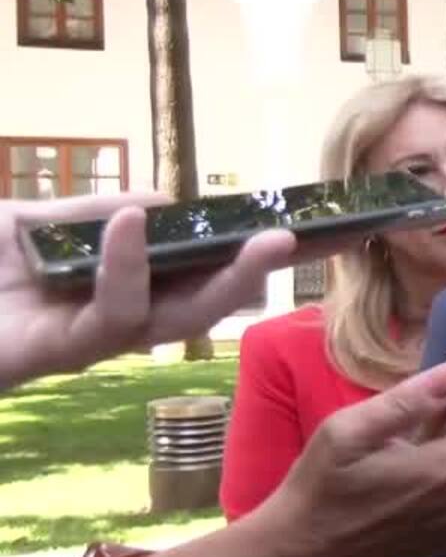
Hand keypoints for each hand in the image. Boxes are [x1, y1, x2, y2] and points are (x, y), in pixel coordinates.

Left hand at [0, 195, 307, 389]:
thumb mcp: (21, 223)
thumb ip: (83, 215)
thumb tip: (161, 203)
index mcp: (108, 289)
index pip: (191, 274)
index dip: (243, 255)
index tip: (298, 228)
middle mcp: (107, 320)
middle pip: (203, 304)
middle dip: (257, 275)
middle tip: (305, 240)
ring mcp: (86, 341)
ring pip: (176, 321)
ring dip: (228, 283)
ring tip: (267, 241)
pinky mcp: (56, 354)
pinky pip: (109, 316)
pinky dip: (125, 266)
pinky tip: (135, 223)